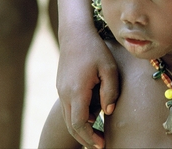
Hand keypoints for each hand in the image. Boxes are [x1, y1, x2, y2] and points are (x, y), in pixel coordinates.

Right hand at [56, 27, 118, 148]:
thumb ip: (110, 92)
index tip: (102, 144)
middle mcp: (65, 94)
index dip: (90, 137)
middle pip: (71, 125)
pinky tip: (91, 116)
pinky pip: (67, 108)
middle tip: (99, 145)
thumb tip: (107, 112)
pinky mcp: (61, 86)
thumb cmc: (94, 49)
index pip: (80, 124)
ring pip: (67, 118)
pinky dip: (77, 117)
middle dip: (85, 138)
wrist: (74, 34)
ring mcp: (61, 90)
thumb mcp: (109, 69)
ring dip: (80, 129)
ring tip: (96, 133)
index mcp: (77, 91)